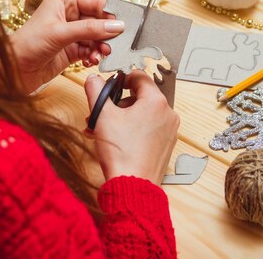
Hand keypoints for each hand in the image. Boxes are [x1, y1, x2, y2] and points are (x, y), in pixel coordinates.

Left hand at [10, 0, 123, 92]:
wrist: (12, 70)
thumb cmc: (27, 44)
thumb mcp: (60, 33)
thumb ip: (90, 29)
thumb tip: (116, 26)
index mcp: (63, 2)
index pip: (94, 2)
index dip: (109, 13)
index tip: (122, 24)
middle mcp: (67, 15)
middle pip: (97, 21)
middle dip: (106, 33)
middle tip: (114, 44)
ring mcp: (70, 34)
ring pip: (95, 37)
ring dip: (101, 46)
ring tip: (101, 54)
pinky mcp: (70, 51)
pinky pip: (90, 50)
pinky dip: (93, 55)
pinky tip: (91, 61)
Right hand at [84, 71, 179, 185]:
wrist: (132, 186)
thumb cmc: (122, 153)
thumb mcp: (102, 115)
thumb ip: (96, 91)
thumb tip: (93, 79)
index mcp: (156, 102)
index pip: (139, 76)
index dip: (122, 78)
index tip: (111, 85)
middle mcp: (167, 114)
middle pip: (140, 97)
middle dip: (118, 104)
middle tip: (102, 113)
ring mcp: (168, 131)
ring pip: (143, 114)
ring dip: (122, 118)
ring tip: (103, 130)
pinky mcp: (165, 145)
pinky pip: (148, 129)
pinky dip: (132, 130)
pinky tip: (115, 140)